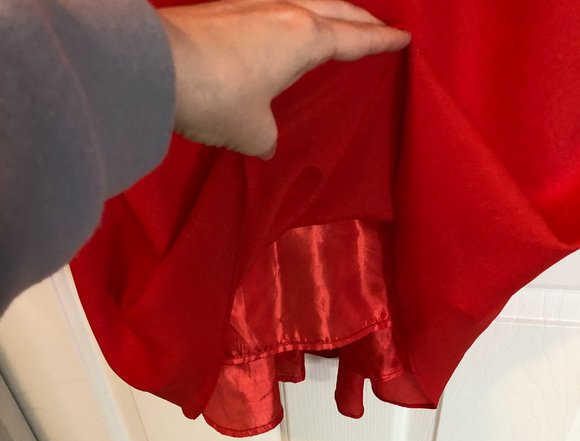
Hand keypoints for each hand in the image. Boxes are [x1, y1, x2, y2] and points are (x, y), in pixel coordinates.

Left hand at [158, 0, 410, 158]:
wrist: (155, 67)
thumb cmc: (216, 98)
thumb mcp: (253, 132)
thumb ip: (267, 138)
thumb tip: (264, 142)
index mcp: (305, 38)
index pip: (355, 38)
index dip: (382, 41)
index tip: (404, 39)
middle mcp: (285, 10)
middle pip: (338, 7)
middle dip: (362, 18)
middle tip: (379, 26)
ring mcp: (254, 3)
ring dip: (328, 9)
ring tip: (336, 22)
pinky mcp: (226, 7)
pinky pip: (276, 7)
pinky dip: (294, 16)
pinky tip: (285, 28)